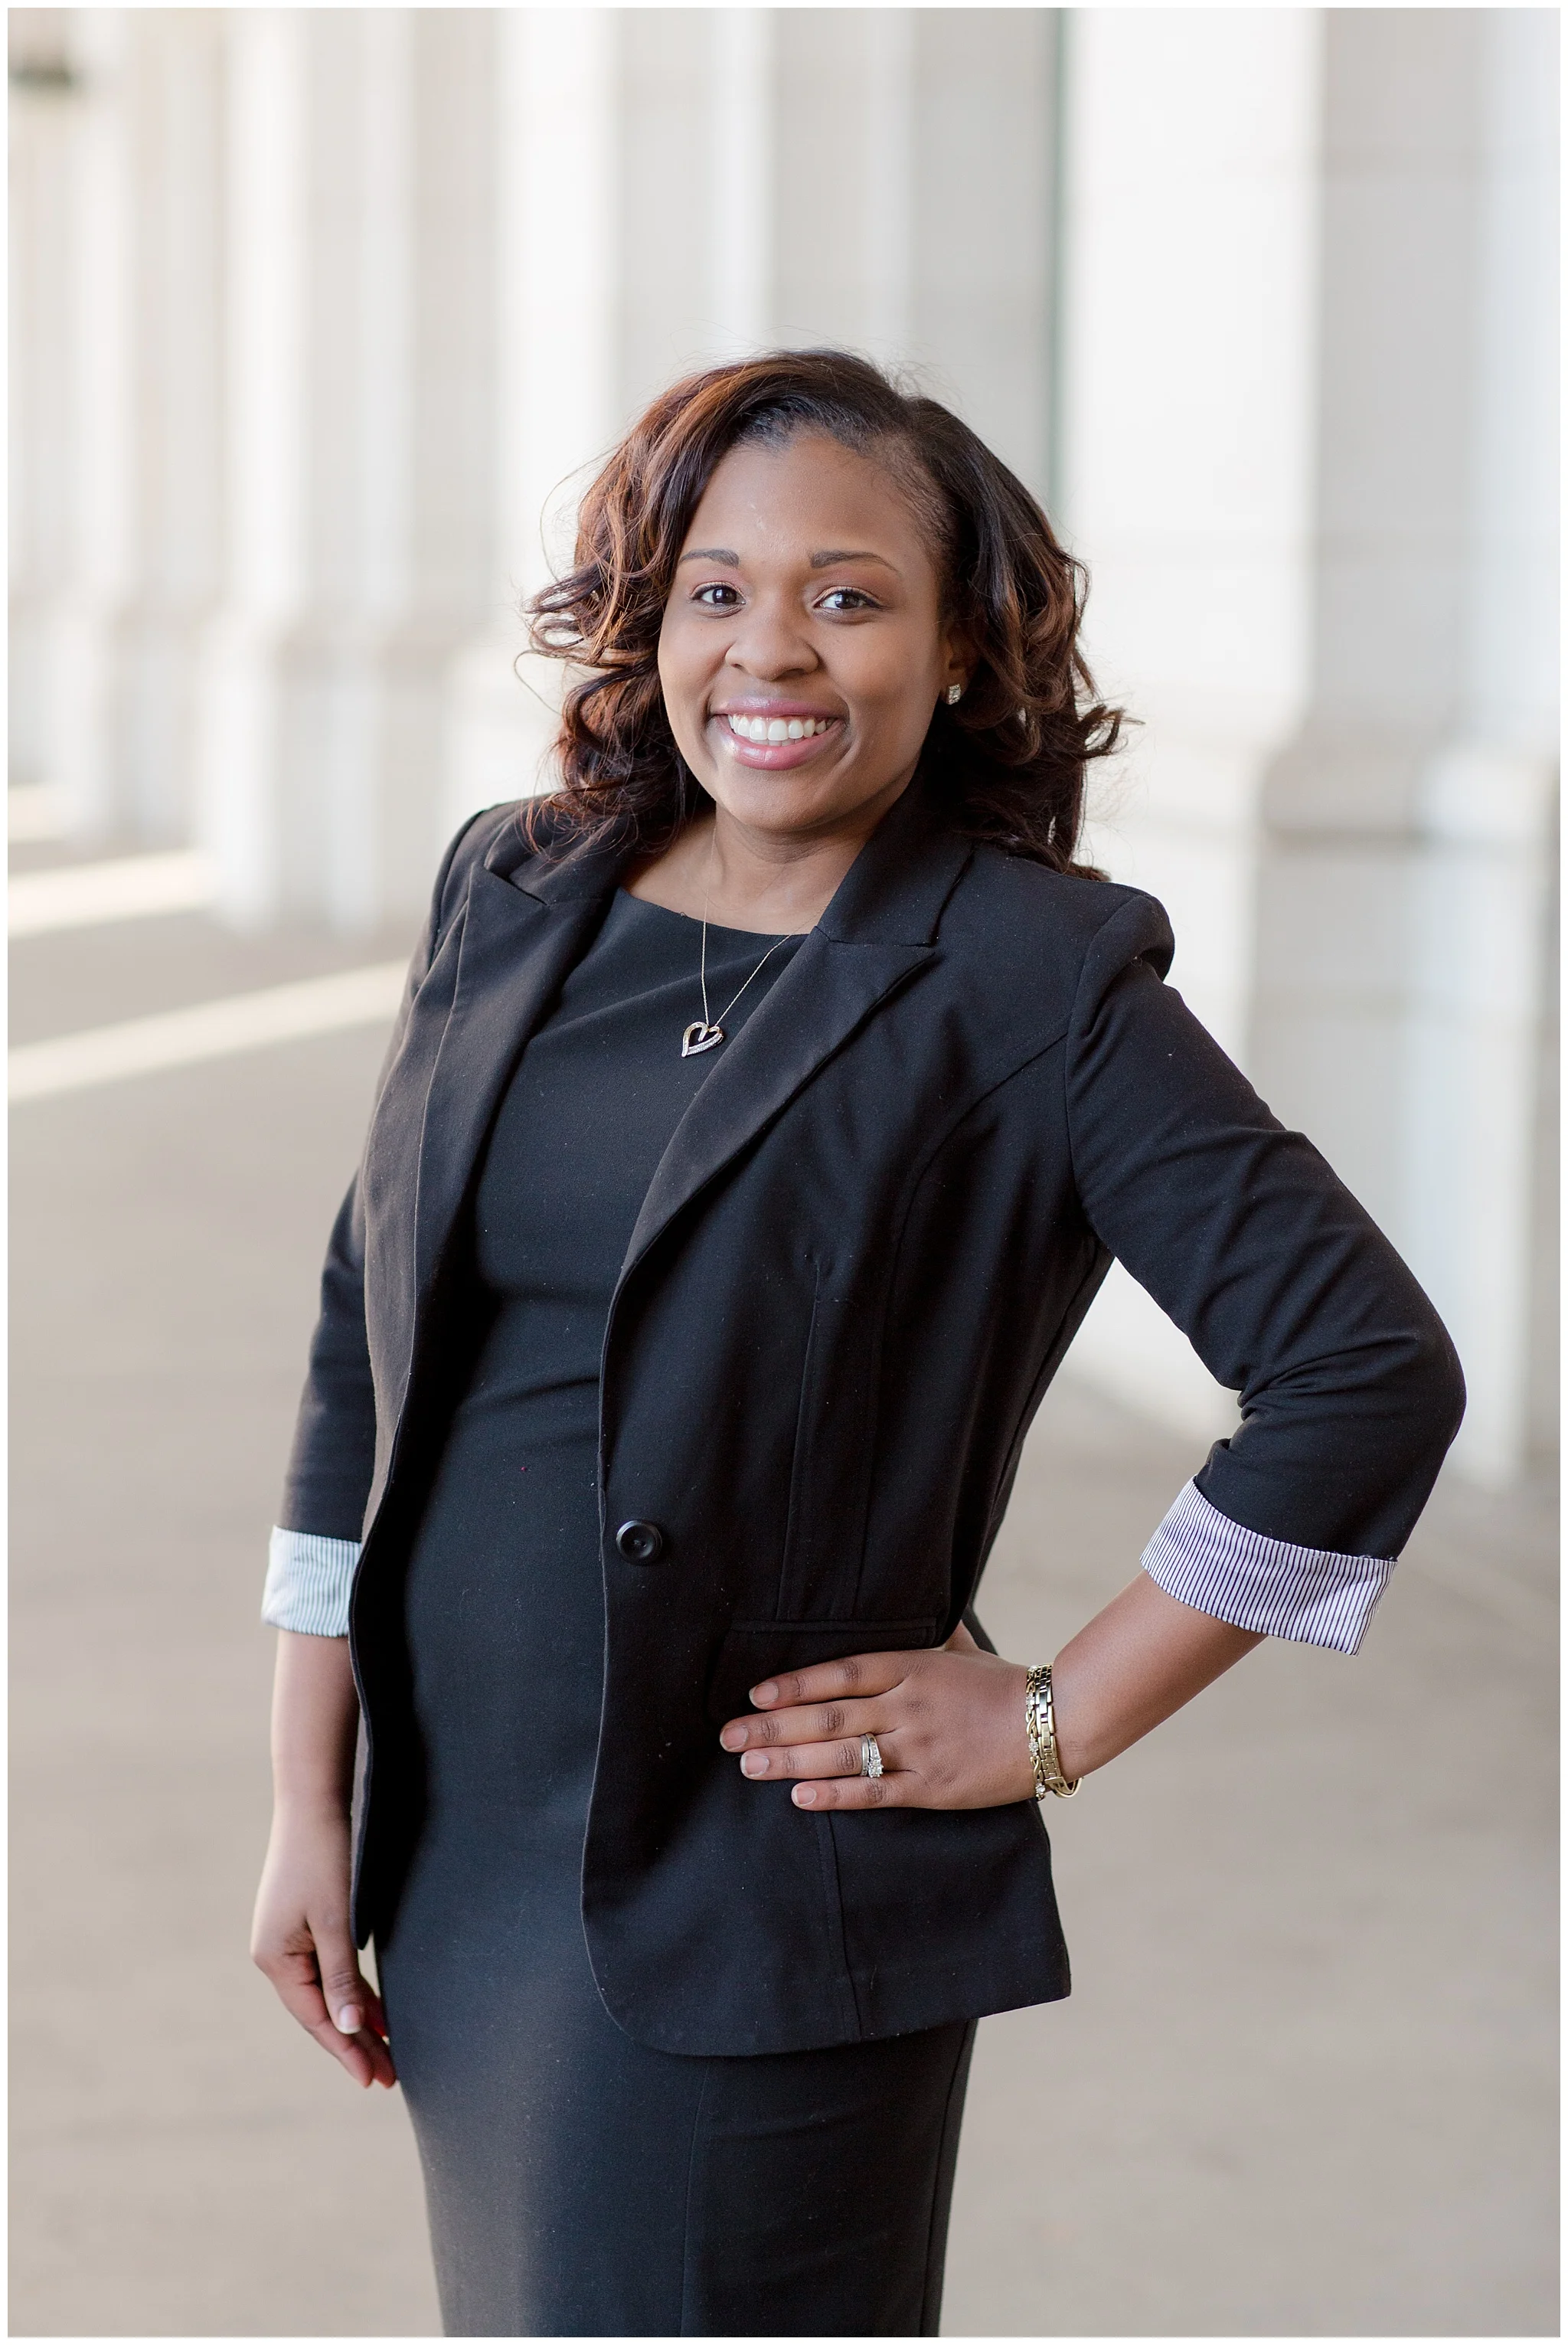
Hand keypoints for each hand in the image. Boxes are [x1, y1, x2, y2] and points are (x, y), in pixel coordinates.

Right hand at [251, 1800, 395, 2088]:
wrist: (313, 1803)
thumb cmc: (324, 1857)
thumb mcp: (336, 1921)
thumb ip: (342, 1976)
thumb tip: (349, 2028)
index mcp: (276, 1960)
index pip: (317, 2018)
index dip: (346, 2050)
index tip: (374, 2079)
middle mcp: (276, 1956)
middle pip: (321, 2011)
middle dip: (355, 2043)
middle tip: (389, 2075)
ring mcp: (288, 1941)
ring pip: (327, 1992)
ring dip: (356, 2019)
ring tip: (388, 2051)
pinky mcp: (304, 1926)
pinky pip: (329, 1970)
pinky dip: (352, 1989)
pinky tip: (373, 2009)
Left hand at [718, 1622, 1035, 1809]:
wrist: (1057, 1722)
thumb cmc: (1003, 1683)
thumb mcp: (959, 1648)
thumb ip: (923, 1632)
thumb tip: (899, 1600)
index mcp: (913, 1666)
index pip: (840, 1672)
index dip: (793, 1684)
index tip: (753, 1694)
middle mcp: (909, 1705)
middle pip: (829, 1715)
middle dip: (773, 1726)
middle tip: (728, 1738)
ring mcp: (920, 1748)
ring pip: (844, 1754)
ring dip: (790, 1760)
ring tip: (750, 1766)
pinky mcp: (934, 1788)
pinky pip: (877, 1793)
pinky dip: (836, 1795)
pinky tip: (800, 1796)